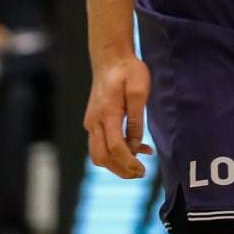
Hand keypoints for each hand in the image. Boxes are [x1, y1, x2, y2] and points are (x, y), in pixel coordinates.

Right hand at [84, 52, 152, 177]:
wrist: (111, 59)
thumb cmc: (129, 71)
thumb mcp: (140, 90)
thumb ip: (137, 118)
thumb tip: (136, 144)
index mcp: (107, 113)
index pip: (115, 147)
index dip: (128, 162)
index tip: (142, 171)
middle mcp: (94, 121)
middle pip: (102, 157)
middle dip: (120, 170)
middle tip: (141, 174)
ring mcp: (91, 123)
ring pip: (98, 154)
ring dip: (116, 164)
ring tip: (139, 165)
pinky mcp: (94, 122)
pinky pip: (101, 144)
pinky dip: (114, 153)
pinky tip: (136, 149)